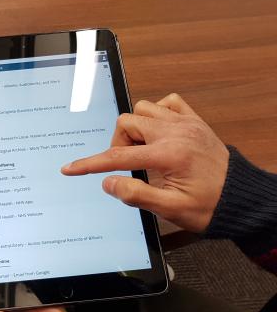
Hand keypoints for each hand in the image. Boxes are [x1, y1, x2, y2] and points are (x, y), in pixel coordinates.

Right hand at [61, 93, 228, 232]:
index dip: (89, 164)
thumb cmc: (210, 206)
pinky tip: (157, 132)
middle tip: (127, 164)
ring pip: (143, 108)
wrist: (241, 198)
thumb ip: (136, 194)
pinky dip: (156, 113)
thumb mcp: (171, 209)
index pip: (117, 156)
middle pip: (127, 123)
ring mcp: (185, 123)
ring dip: (135, 127)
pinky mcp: (194, 121)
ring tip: (142, 149)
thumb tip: (109, 183)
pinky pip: (168, 102)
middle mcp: (175, 133)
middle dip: (118, 142)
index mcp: (168, 155)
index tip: (70, 169)